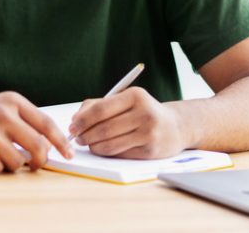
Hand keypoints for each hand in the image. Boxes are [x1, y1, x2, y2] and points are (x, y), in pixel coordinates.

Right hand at [0, 91, 72, 173]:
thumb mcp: (3, 106)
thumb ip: (26, 121)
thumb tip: (52, 144)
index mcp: (14, 101)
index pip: (46, 124)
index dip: (61, 142)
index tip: (69, 154)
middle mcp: (3, 114)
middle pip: (38, 146)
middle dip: (41, 160)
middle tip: (37, 164)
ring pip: (17, 161)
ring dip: (14, 166)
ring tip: (3, 156)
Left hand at [68, 87, 189, 158]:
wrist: (175, 126)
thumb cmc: (143, 112)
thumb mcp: (126, 100)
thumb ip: (99, 104)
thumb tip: (76, 119)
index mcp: (136, 95)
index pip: (101, 109)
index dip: (83, 120)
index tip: (72, 126)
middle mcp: (144, 113)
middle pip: (104, 128)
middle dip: (85, 135)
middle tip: (77, 138)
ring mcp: (148, 133)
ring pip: (110, 144)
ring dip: (93, 146)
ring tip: (88, 144)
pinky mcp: (149, 150)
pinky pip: (119, 153)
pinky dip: (106, 152)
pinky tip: (102, 148)